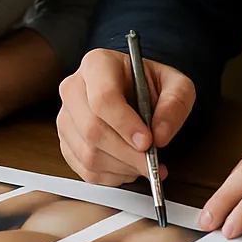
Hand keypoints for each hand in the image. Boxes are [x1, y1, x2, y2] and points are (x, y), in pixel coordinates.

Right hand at [57, 48, 194, 185]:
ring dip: (122, 167)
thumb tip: (161, 134)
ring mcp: (66, 117)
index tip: (147, 140)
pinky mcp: (66, 142)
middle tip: (152, 160)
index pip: (102, 98)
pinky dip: (112, 176)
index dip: (125, 124)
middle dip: (127, 153)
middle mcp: (74, 88)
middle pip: (93, 130)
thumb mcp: (175, 84)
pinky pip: (85, 170)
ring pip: (88, 154)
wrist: (133, 90)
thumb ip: (175, 103)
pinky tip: (129, 166)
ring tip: (144, 163)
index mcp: (97, 64)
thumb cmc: (150, 84)